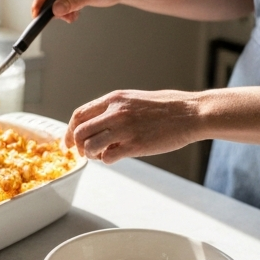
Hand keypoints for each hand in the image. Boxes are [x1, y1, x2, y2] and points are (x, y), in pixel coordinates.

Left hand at [65, 89, 200, 162]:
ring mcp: (124, 129)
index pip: (79, 114)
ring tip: (103, 154)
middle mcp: (116, 112)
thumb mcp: (135, 99)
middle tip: (84, 153)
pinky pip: (108, 158)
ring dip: (92, 155)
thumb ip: (115, 109)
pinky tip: (118, 156)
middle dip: (77, 146)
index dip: (69, 131)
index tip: (68, 142)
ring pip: (89, 147)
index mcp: (115, 99)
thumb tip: (98, 124)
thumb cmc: (167, 107)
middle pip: (79, 132)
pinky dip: (107, 160)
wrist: (190, 113)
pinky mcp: (135, 145)